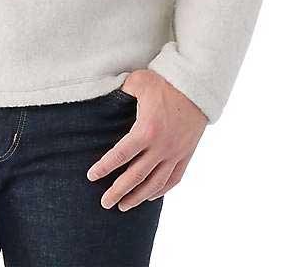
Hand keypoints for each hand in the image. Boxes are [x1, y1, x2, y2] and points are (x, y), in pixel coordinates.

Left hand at [86, 70, 207, 209]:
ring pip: (155, 183)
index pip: (120, 155)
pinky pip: (174, 179)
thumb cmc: (165, 82)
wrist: (197, 86)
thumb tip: (105, 94)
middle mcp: (161, 146)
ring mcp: (175, 153)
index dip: (104, 168)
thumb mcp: (138, 81)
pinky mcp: (186, 154)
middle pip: (136, 176)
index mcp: (146, 130)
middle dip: (118, 191)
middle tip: (105, 203)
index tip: (91, 176)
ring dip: (138, 197)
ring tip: (124, 206)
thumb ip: (121, 91)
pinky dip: (161, 191)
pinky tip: (150, 196)